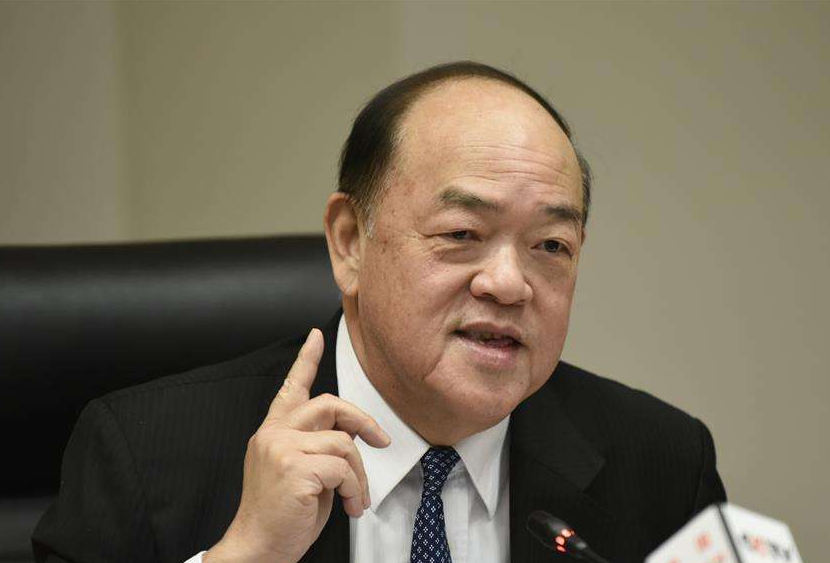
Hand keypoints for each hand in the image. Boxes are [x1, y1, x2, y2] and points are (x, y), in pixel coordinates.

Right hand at [204, 328, 390, 562]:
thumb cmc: (281, 515)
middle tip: (381, 441)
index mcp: (274, 432)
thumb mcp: (301, 471)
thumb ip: (318, 445)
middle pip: (330, 405)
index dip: (306, 359)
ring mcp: (282, 448)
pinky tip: (348, 506)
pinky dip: (354, 489)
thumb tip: (352, 433)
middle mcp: (274, 434)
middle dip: (363, 421)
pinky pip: (343, 468)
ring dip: (360, 474)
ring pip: (344, 442)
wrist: (257, 548)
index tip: (315, 336)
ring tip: (355, 497)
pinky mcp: (294, 467)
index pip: (292, 387)